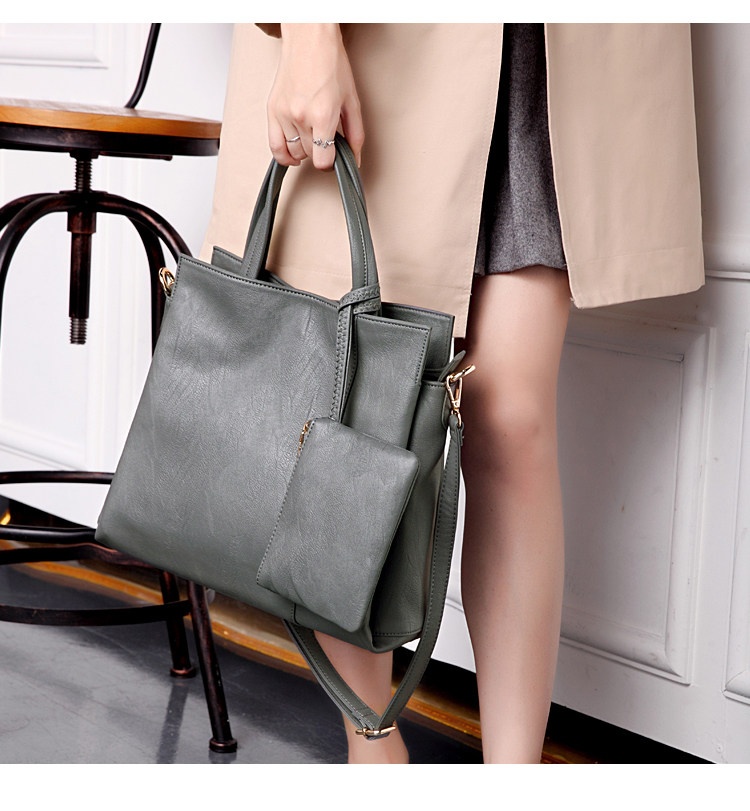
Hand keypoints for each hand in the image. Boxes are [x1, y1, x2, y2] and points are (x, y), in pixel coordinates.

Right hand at [267, 24, 363, 169]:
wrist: (309, 39)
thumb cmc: (331, 64)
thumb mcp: (352, 101)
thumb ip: (355, 135)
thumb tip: (355, 159)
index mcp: (323, 116)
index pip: (323, 160)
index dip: (331, 163)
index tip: (334, 157)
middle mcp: (301, 117)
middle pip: (310, 155)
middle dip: (320, 152)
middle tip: (326, 138)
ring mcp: (284, 114)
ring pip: (293, 152)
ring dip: (304, 150)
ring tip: (312, 137)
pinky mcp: (272, 110)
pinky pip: (274, 146)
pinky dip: (283, 155)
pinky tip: (292, 155)